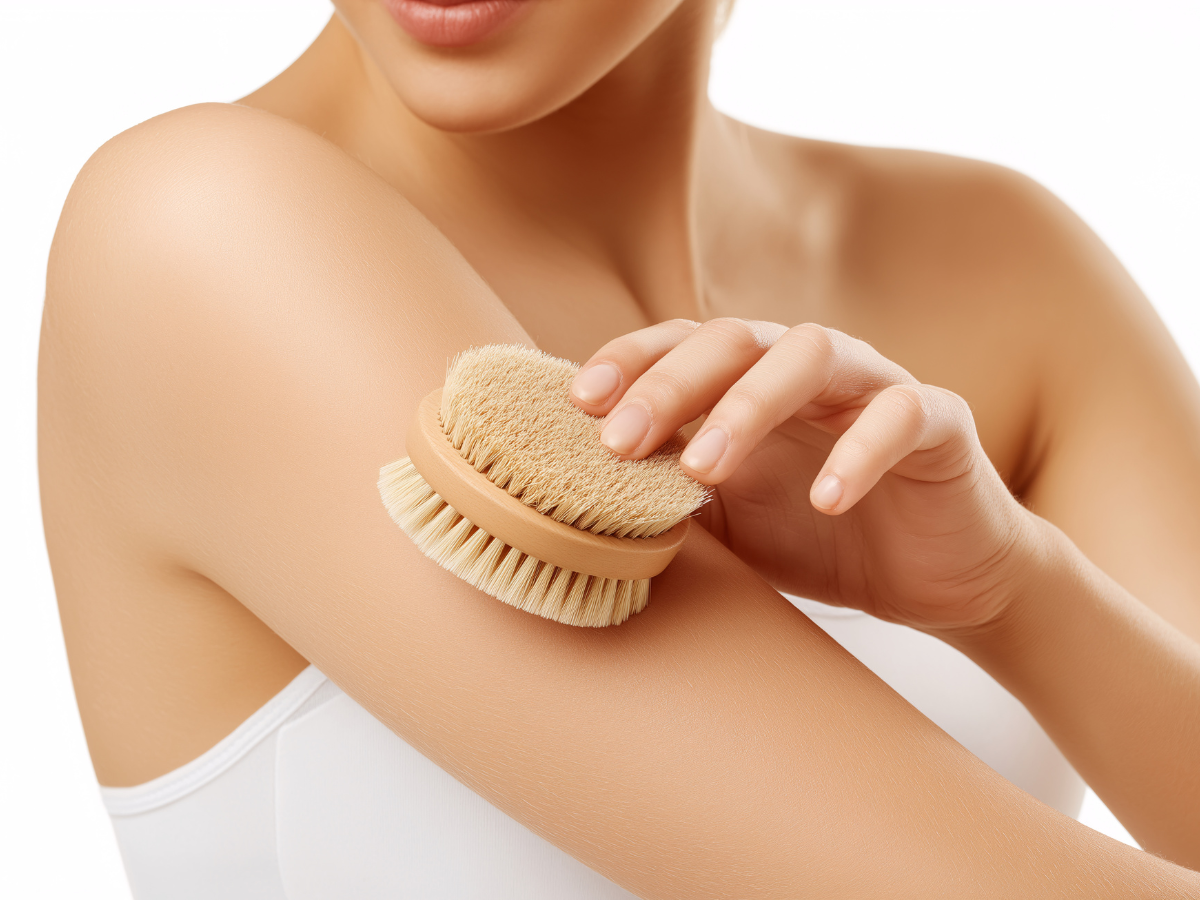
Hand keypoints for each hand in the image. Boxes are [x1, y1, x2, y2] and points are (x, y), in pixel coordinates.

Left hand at [569, 318, 1038, 633]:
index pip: (682, 345)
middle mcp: (809, 369)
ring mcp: (876, 386)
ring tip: (706, 468)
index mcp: (751, 382)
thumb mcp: (729, 523)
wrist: (933, 578)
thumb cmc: (821, 539)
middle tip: (620, 441)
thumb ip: (670, 499)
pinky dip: (860, 451)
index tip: (577, 403)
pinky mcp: (941, 421)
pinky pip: (901, 415)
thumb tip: (578, 499)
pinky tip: (827, 500)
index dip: (629, 362)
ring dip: (750, 405)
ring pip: (813, 356)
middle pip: (735, 340)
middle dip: (670, 385)